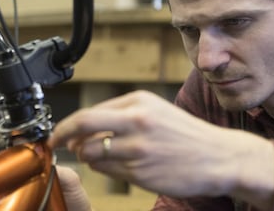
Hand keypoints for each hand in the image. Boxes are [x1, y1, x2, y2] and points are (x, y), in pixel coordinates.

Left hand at [48, 90, 273, 208]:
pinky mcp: (142, 171)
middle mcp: (136, 120)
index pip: (90, 111)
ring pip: (92, 152)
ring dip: (86, 156)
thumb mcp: (154, 111)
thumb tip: (83, 129)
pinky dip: (104, 169)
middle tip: (53, 143)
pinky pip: (109, 171)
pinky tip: (118, 166)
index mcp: (138, 101)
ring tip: (97, 156)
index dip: (68, 124)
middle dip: (62, 134)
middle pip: (83, 124)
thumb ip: (119, 116)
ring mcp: (138, 147)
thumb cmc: (185, 135)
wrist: (219, 157)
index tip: (59, 132)